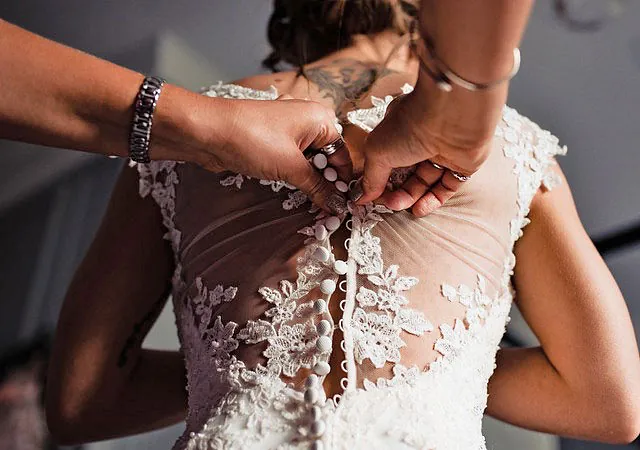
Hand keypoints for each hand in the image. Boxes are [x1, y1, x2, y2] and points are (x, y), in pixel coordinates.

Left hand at [190, 94, 346, 214]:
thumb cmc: (251, 139)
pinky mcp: (273, 143)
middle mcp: (308, 122)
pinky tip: (296, 194)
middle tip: (326, 213)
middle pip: (327, 161)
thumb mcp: (291, 167)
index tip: (341, 209)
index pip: (342, 157)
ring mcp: (289, 132)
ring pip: (309, 164)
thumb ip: (318, 187)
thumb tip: (337, 204)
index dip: (342, 184)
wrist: (207, 132)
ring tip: (312, 207)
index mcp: (321, 119)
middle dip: (326, 186)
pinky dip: (296, 179)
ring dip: (310, 185)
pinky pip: (293, 164)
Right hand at [352, 71, 506, 216]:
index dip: (379, 179)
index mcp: (398, 131)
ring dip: (411, 197)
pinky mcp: (461, 165)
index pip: (386, 160)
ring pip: (425, 182)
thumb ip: (371, 177)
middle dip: (395, 192)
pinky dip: (433, 200)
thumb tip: (362, 196)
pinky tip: (420, 209)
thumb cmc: (411, 124)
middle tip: (389, 203)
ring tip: (402, 206)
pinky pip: (446, 187)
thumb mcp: (378, 151)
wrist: (451, 116)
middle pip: (405, 174)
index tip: (371, 196)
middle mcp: (420, 141)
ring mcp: (441, 152)